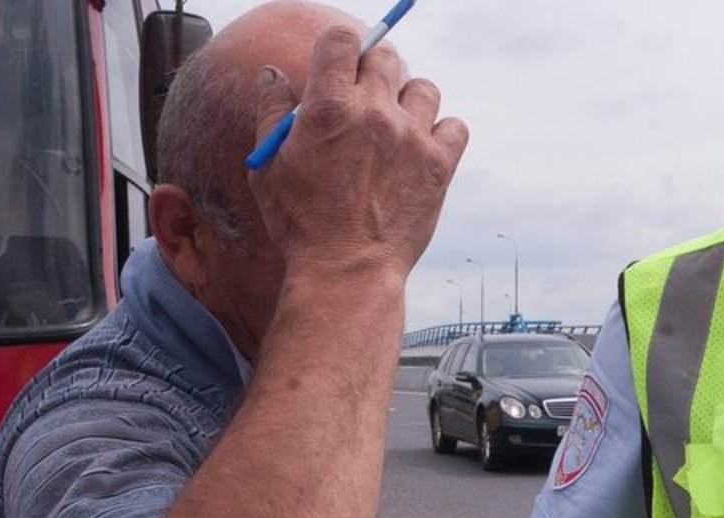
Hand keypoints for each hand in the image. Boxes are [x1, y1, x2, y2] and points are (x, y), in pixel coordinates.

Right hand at [248, 24, 468, 280]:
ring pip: (424, 88)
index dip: (338, 48)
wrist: (347, 271)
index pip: (341, 40)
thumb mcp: (268, 165)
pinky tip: (424, 148)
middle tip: (364, 102)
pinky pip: (455, 126)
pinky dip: (443, 132)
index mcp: (329, 105)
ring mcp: (412, 137)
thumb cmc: (302, 223)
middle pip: (384, 58)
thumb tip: (273, 75)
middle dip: (371, 72)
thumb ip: (272, 111)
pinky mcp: (440, 165)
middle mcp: (374, 112)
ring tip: (395, 126)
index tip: (338, 68)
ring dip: (409, 99)